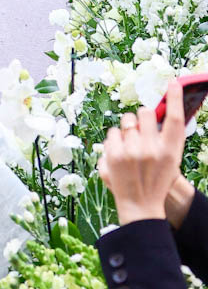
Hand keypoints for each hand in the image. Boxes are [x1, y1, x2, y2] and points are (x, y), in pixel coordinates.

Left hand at [97, 80, 186, 223]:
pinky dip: (115, 140)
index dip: (175, 98)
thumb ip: (165, 137)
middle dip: (142, 117)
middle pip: (146, 112)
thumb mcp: (170, 160)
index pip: (175, 119)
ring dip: (128, 130)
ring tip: (130, 147)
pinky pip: (112, 133)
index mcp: (170, 150)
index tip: (173, 82)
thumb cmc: (156, 180)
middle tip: (141, 130)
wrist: (141, 206)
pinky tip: (120, 154)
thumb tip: (159, 112)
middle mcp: (152, 149)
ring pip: (126, 121)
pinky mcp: (114, 155)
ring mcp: (131, 151)